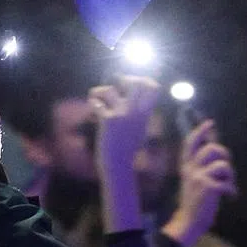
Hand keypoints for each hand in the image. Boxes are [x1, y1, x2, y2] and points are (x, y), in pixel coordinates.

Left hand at [89, 76, 161, 232]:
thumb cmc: (127, 148)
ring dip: (100, 91)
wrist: (119, 165)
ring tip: (97, 97)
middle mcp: (135, 111)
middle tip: (116, 90)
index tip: (132, 86)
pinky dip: (93, 103)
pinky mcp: (107, 120)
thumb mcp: (139, 129)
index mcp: (145, 113)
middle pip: (134, 82)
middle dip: (122, 80)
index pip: (153, 87)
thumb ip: (138, 114)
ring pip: (109, 89)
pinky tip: (93, 108)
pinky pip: (97, 103)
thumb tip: (131, 99)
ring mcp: (121, 114)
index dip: (143, 80)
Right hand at [162, 119, 237, 246]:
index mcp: (187, 165)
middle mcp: (191, 168)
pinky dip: (232, 191)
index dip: (200, 131)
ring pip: (223, 164)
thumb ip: (201, 166)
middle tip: (226, 171)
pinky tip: (229, 197)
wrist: (189, 222)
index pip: (191, 142)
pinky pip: (227, 182)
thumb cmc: (194, 201)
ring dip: (230, 176)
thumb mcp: (193, 179)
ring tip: (228, 187)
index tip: (210, 123)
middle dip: (224, 157)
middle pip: (212, 149)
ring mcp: (199, 177)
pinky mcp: (208, 187)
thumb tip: (216, 151)